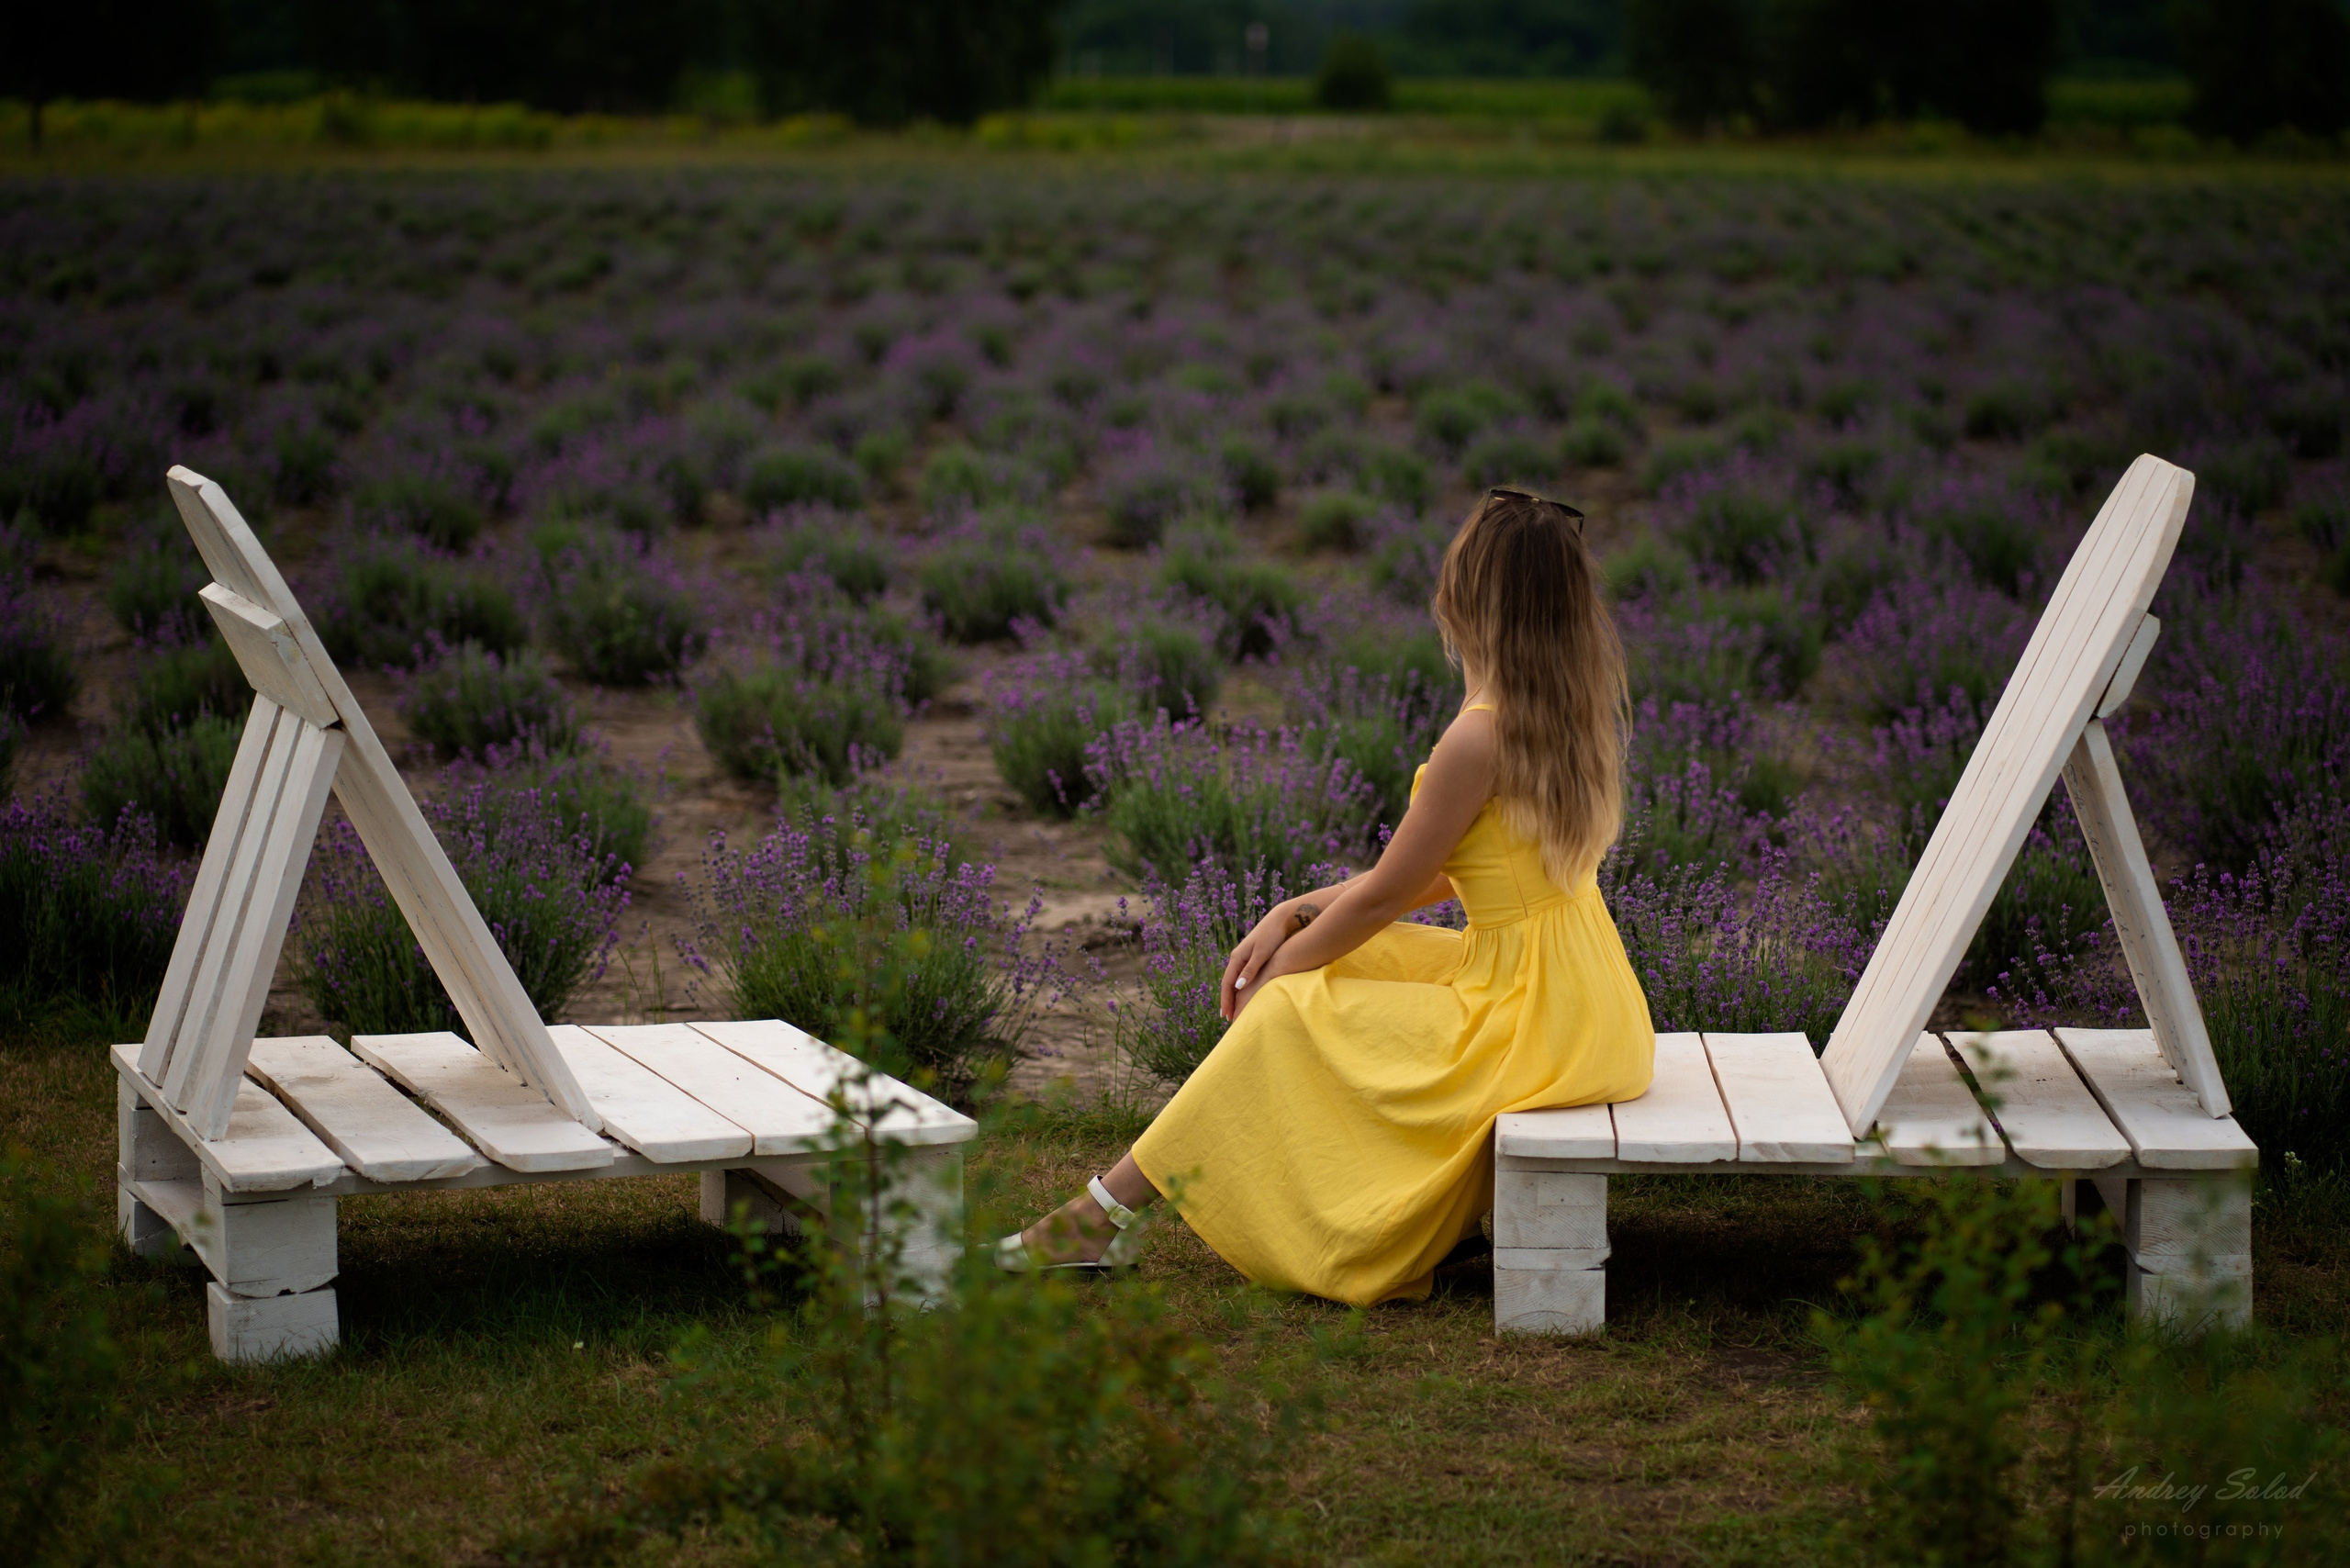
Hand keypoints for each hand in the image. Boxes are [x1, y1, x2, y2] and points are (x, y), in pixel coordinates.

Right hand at [1219, 902, 1297, 1021]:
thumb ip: (1250, 970)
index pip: (1227, 984)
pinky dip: (1240, 989)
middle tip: (1228, 1018)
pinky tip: (1244, 995)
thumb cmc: (1272, 936)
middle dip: (1227, 1001)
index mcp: (1237, 958)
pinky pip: (1241, 977)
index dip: (1226, 1000)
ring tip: (1234, 1010)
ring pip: (1234, 981)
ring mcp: (1244, 957)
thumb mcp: (1261, 954)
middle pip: (1228, 983)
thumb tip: (1238, 987)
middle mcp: (1237, 958)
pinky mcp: (1252, 957)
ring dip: (1233, 996)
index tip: (1226, 1015)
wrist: (1281, 920)